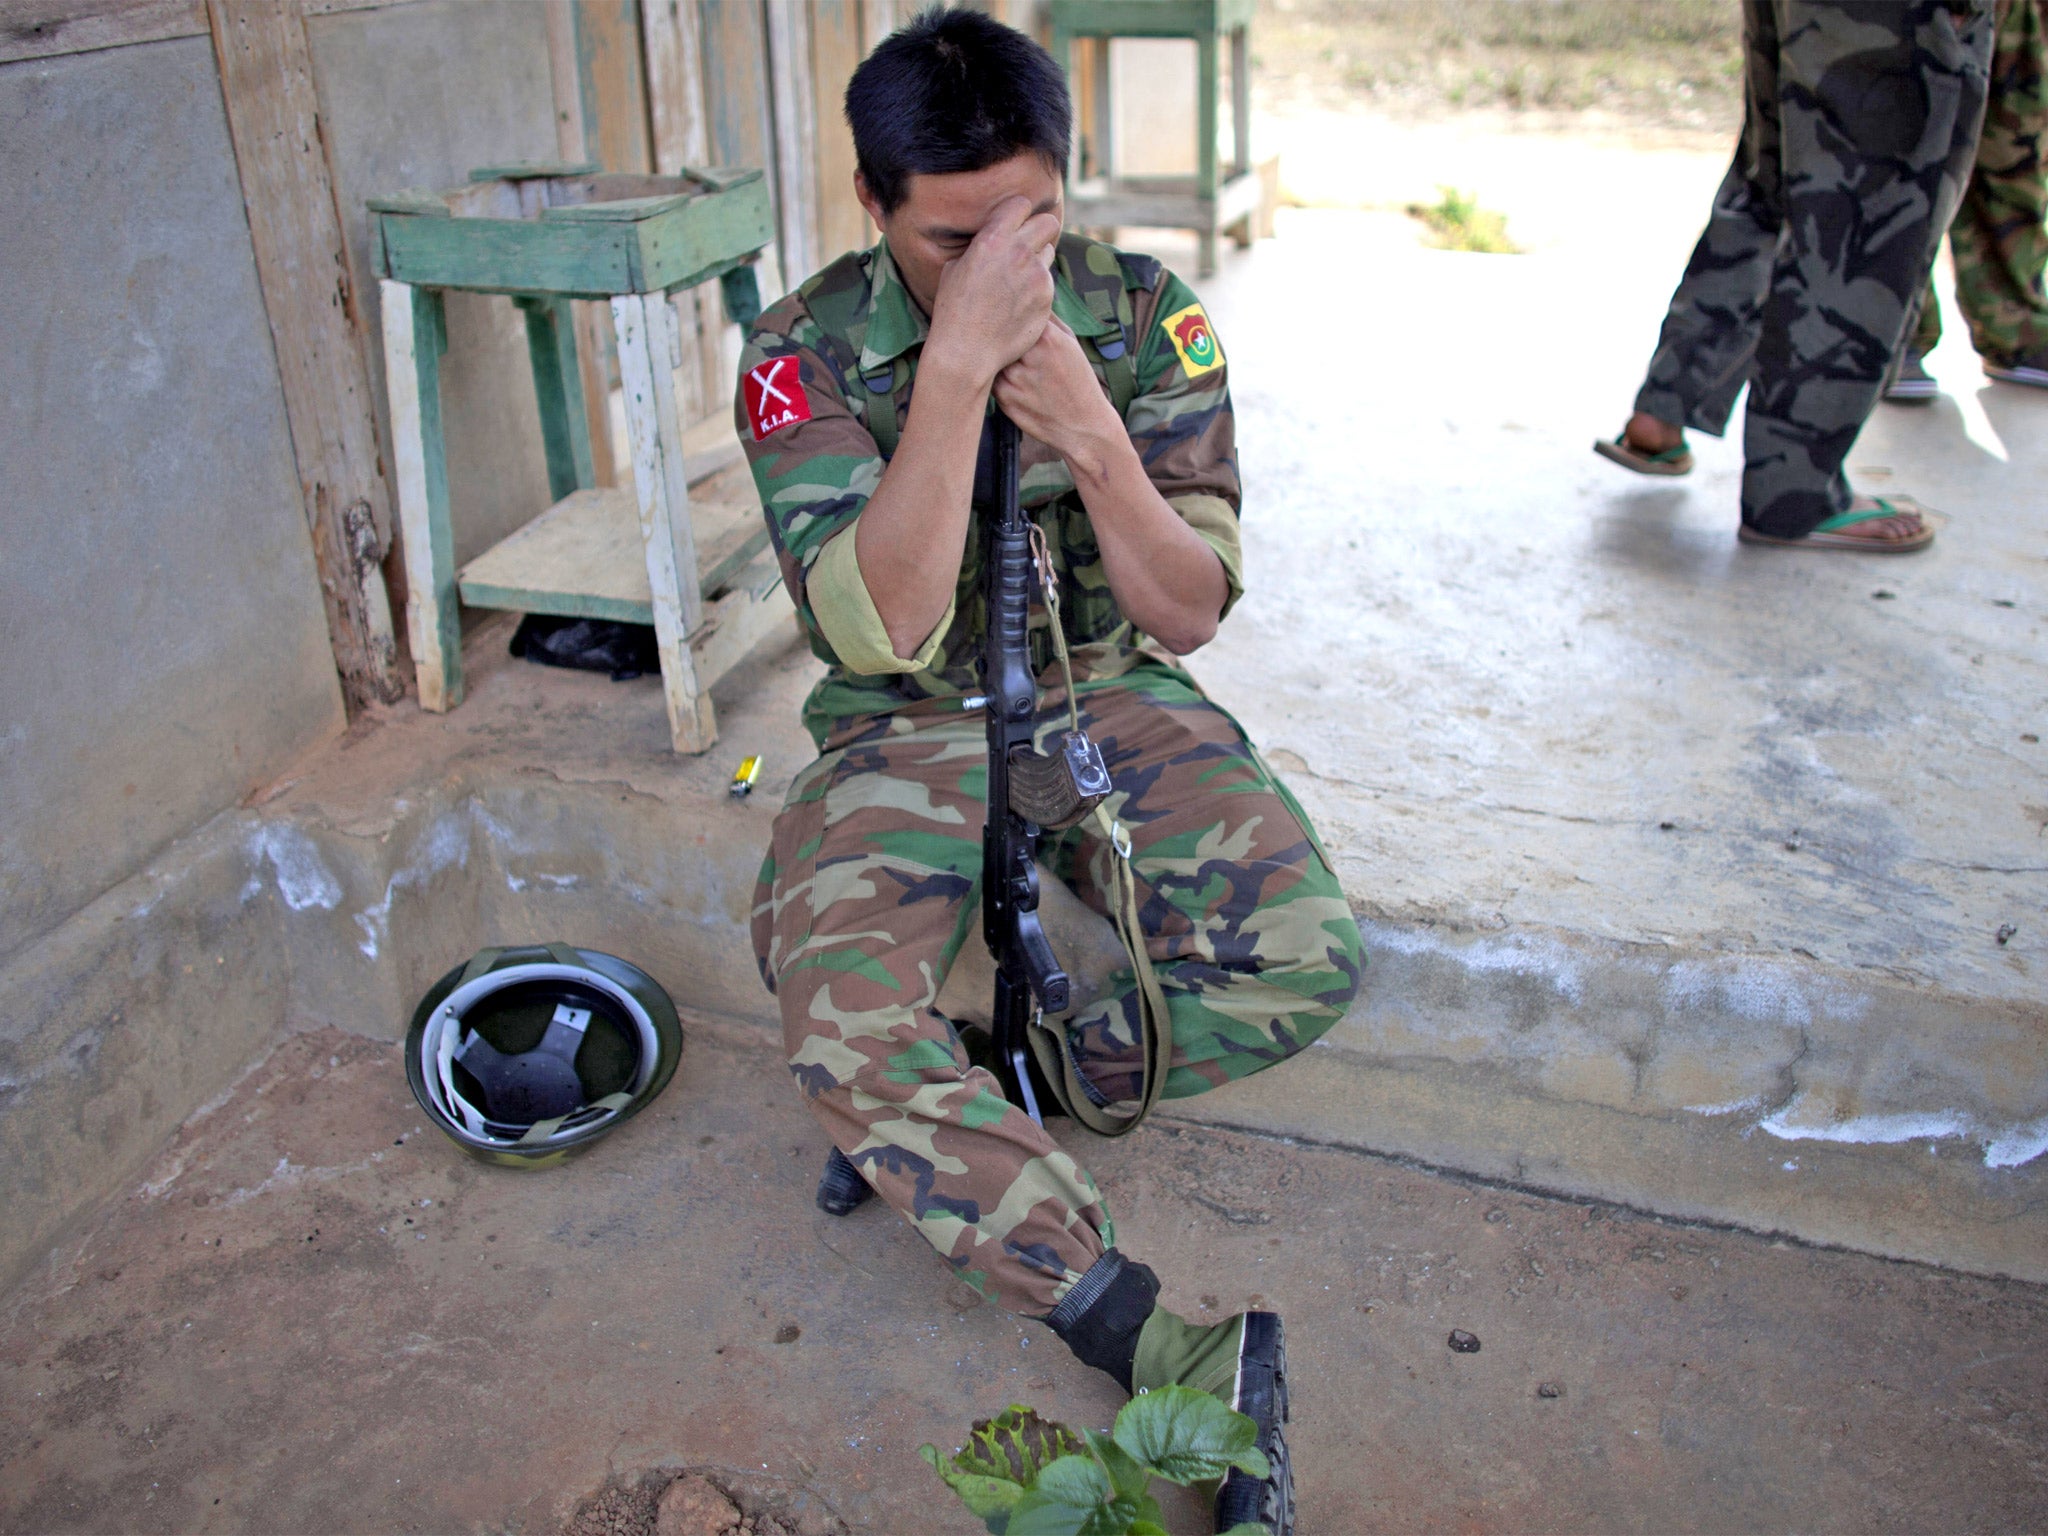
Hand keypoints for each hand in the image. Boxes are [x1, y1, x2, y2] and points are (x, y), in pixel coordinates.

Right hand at [923, 197, 1060, 388]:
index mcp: (992, 238)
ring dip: (1038, 260)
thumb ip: (980, 247)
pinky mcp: (1047, 298)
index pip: (1021, 204)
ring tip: (1018, 281)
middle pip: (1048, 222)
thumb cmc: (953, 310)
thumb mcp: (955, 268)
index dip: (1019, 214)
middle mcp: (1018, 251)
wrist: (966, 351)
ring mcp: (1037, 275)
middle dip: (1040, 230)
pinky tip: (1020, 304)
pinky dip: (1038, 289)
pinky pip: (1049, 283)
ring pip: (1049, 252)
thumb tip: (990, 237)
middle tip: (1030, 245)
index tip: (1016, 224)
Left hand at [993, 318, 1123, 470]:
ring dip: (995, 355)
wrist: (1083, 426)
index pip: (1015, 313)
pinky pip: (990, 378)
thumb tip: (1023, 297)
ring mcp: (1015, 380)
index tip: (1005, 312)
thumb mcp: (1070, 342)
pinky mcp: (1005, 400)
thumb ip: (1047, 319)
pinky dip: (996, 376)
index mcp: (1048, 338)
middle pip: (1000, 333)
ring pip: (991, 355)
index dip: (1009, 313)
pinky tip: (1014, 381)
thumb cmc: (1078, 380)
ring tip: (1013, 363)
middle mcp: (1030, 357)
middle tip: (1000, 335)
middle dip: (998, 333)